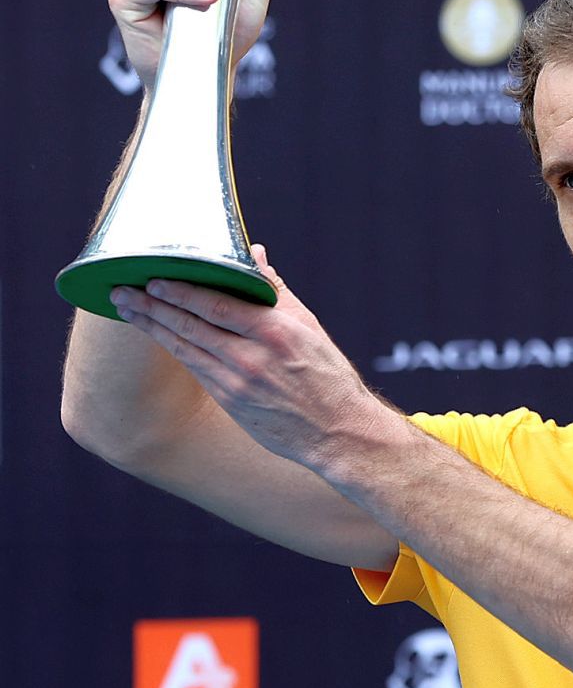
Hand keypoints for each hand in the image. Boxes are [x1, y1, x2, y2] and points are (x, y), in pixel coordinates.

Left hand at [107, 246, 385, 471]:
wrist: (336, 430)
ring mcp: (238, 382)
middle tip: (122, 291)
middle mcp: (252, 357)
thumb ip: (275, 291)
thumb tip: (254, 256)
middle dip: (153, 307)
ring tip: (127, 310)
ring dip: (153, 327)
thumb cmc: (327, 374)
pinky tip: (159, 336)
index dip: (183, 292)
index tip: (155, 278)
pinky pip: (195, 368)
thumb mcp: (309, 326)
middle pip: (192, 326)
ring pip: (186, 348)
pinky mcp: (230, 402)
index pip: (218, 305)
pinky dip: (174, 349)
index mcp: (276, 332)